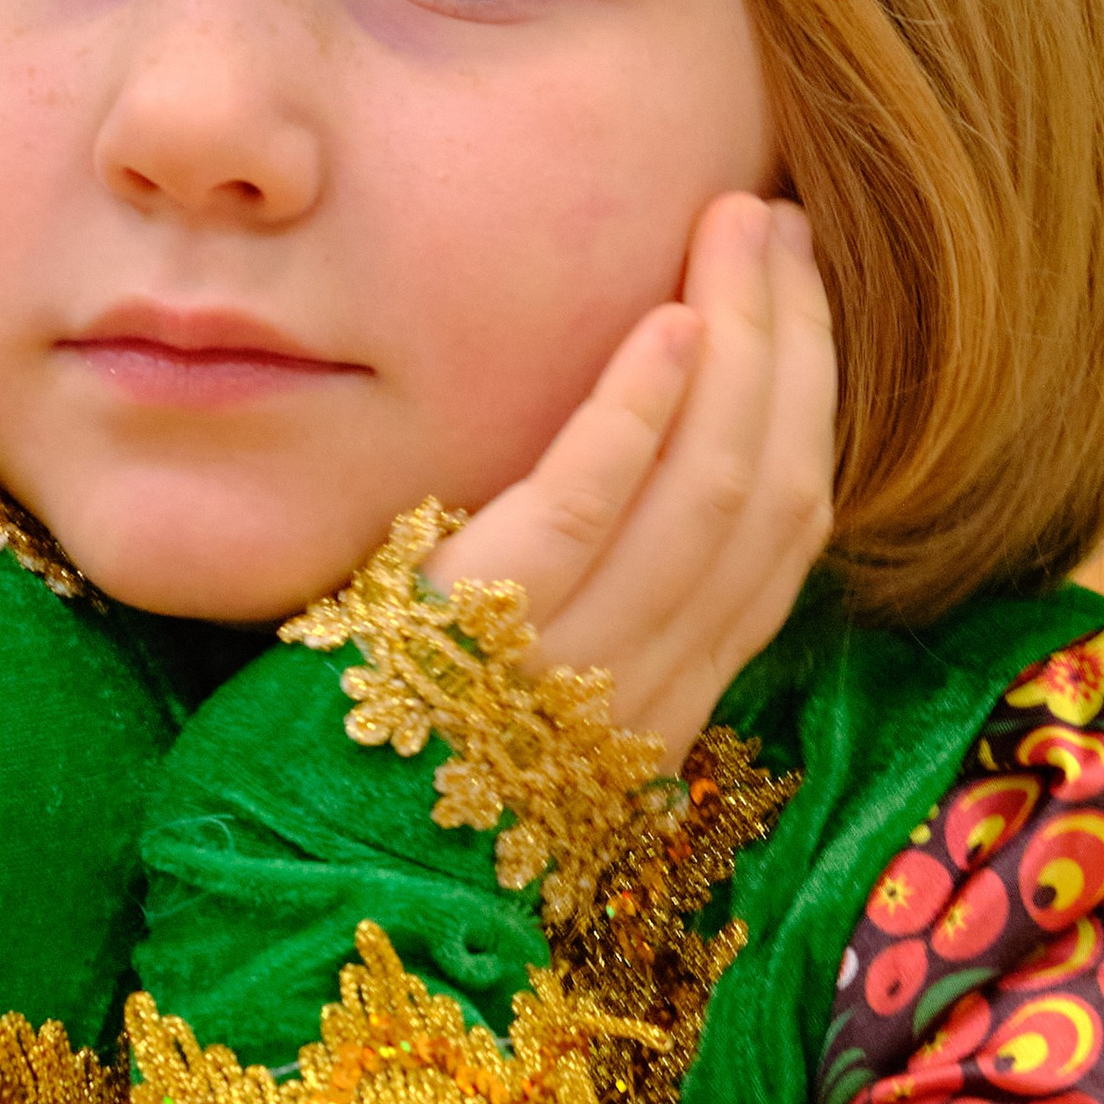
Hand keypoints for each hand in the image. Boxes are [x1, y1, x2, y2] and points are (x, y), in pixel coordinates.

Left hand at [434, 193, 835, 765]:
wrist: (296, 881)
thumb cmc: (392, 763)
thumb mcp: (530, 691)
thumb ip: (596, 607)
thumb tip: (636, 469)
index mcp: (668, 697)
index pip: (788, 530)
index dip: (807, 394)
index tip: (794, 288)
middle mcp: (644, 690)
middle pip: (770, 494)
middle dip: (789, 342)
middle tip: (777, 222)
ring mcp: (565, 669)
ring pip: (706, 494)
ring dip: (737, 343)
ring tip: (735, 230)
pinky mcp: (472, 635)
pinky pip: (578, 514)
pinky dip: (634, 417)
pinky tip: (665, 324)